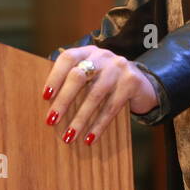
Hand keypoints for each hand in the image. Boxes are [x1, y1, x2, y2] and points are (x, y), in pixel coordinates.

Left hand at [41, 46, 158, 144]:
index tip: (45, 96)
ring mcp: (119, 67)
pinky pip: (112, 107)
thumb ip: (74, 81)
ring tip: (69, 136)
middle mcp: (103, 56)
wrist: (144, 84)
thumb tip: (49, 105)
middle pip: (78, 76)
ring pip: (94, 95)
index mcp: (88, 52)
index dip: (55, 77)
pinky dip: (99, 125)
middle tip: (51, 121)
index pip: (68, 58)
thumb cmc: (108, 82)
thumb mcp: (92, 75)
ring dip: (79, 118)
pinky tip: (90, 138)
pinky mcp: (132, 82)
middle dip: (63, 100)